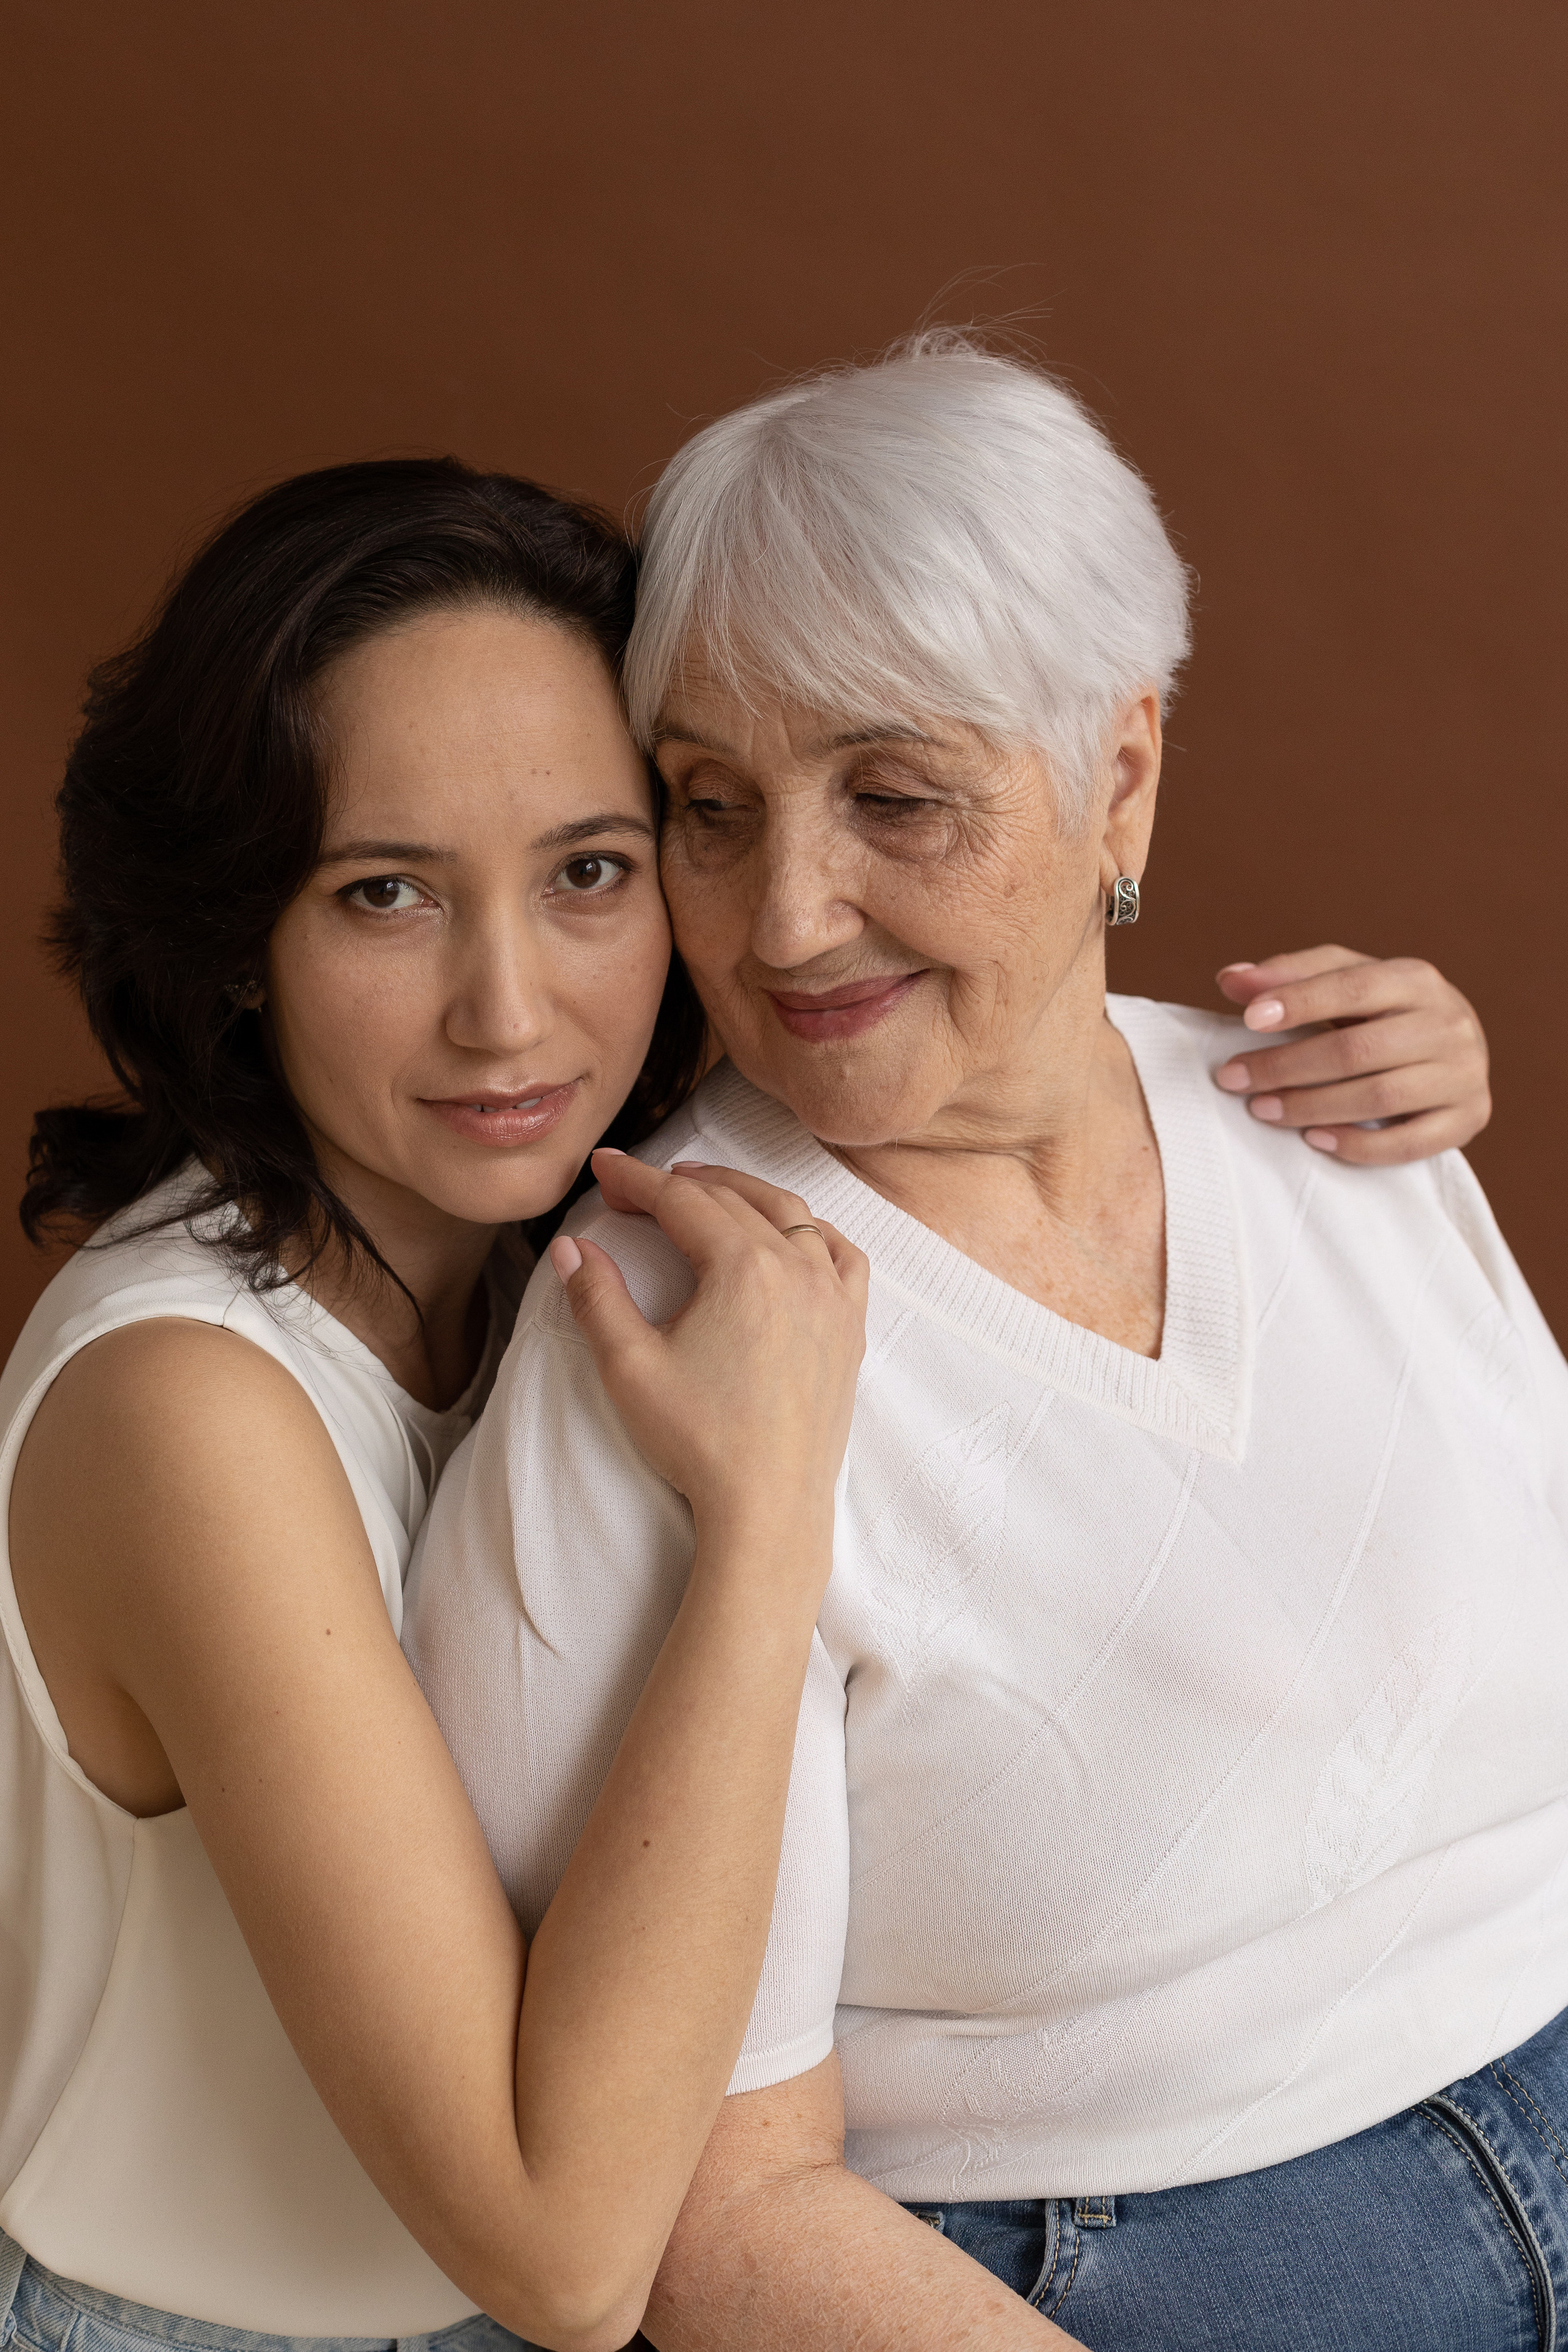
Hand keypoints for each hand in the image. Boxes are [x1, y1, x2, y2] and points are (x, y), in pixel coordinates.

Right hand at [548, 1149, 867, 1536]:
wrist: (769, 1506)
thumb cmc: (700, 1440)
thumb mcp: (629, 1366)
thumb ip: (596, 1298)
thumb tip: (570, 1248)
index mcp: (741, 1267)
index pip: (680, 1200)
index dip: (636, 1179)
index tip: (605, 1168)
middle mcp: (795, 1268)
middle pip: (732, 1200)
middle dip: (678, 1184)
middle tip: (636, 1189)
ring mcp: (831, 1296)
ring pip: (790, 1215)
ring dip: (744, 1193)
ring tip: (706, 1189)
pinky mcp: (849, 1327)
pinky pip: (841, 1255)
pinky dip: (812, 1231)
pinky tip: (792, 1234)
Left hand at [1212, 947, 1490, 1162]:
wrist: (1455, 1048)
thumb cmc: (1384, 1011)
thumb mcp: (1344, 981)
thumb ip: (1290, 977)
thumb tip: (1230, 980)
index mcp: (1415, 978)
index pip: (1353, 987)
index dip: (1299, 1002)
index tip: (1248, 1018)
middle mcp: (1447, 1023)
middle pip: (1358, 1050)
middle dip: (1287, 1065)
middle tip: (1233, 1077)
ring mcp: (1463, 1073)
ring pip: (1379, 1097)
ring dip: (1311, 1107)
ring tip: (1261, 1109)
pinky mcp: (1468, 1118)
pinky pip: (1409, 1143)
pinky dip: (1357, 1145)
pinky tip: (1314, 1139)